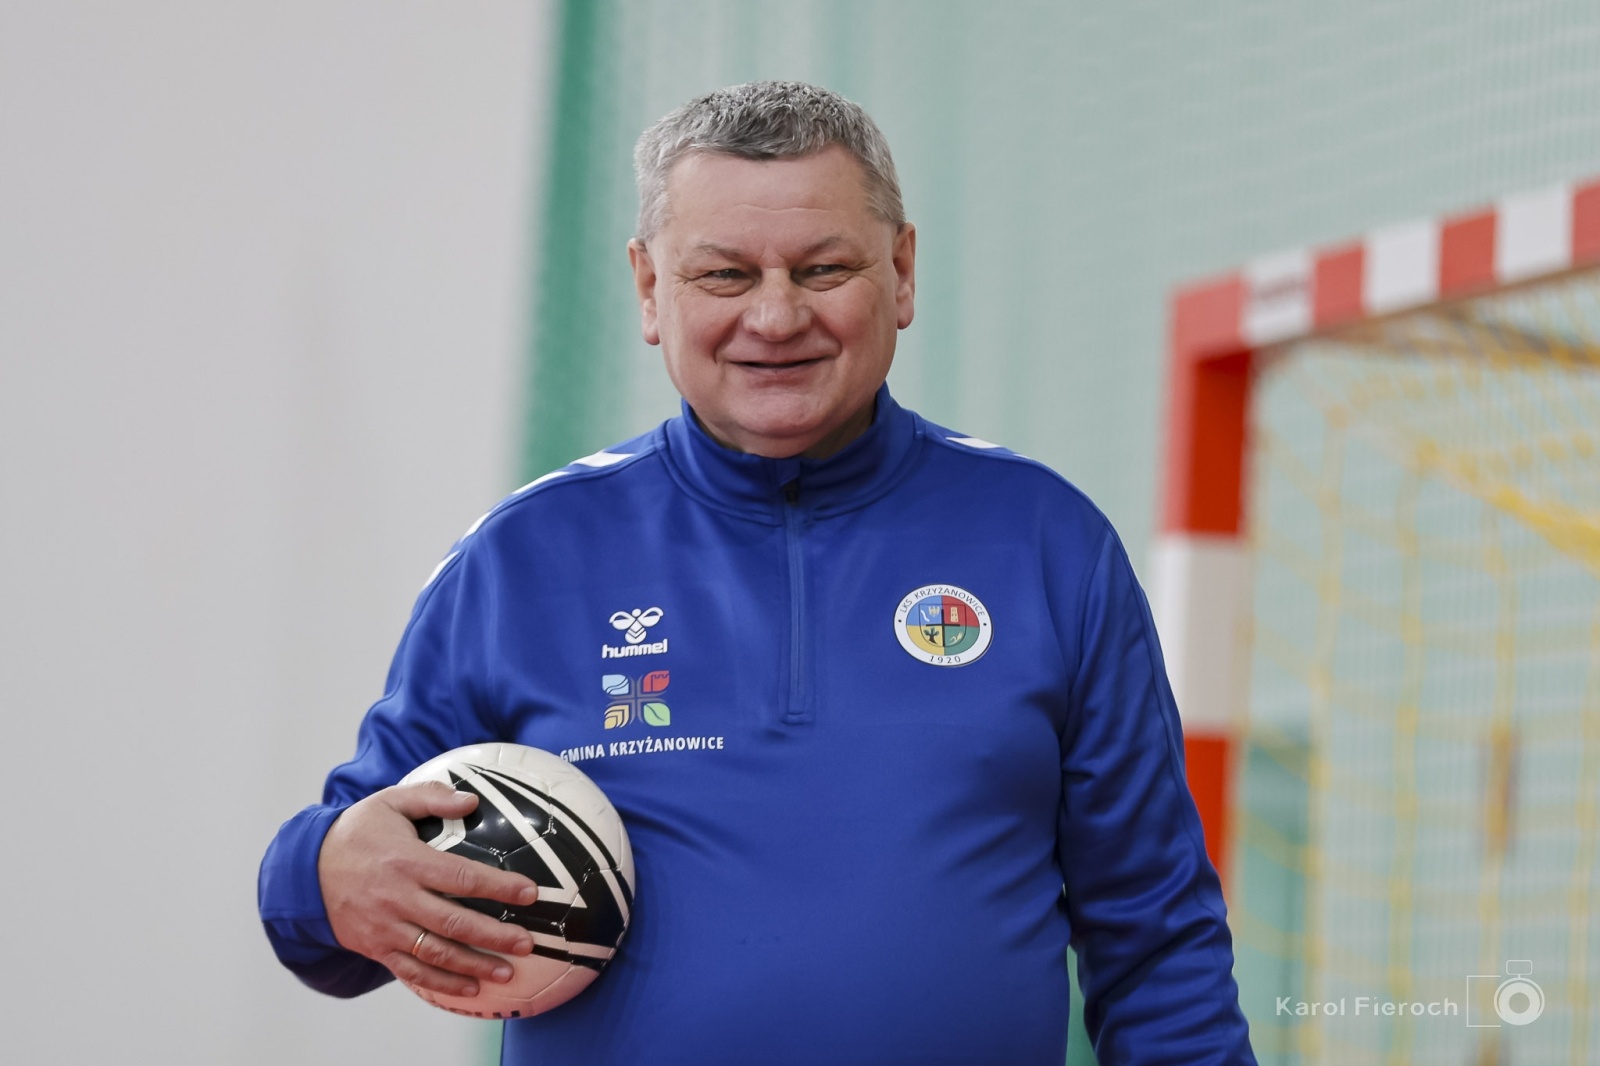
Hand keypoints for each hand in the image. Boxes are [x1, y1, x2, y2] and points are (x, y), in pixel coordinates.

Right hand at [318, 780, 539, 998]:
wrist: (306, 870)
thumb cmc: (358, 831)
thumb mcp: (389, 801)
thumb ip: (431, 796)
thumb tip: (471, 800)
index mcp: (406, 861)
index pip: (461, 877)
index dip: (498, 887)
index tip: (530, 892)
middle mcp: (397, 898)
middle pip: (453, 922)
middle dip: (494, 935)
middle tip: (527, 943)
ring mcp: (385, 928)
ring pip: (435, 953)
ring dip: (473, 966)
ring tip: (506, 972)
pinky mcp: (375, 947)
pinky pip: (411, 971)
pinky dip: (441, 983)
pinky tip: (469, 988)